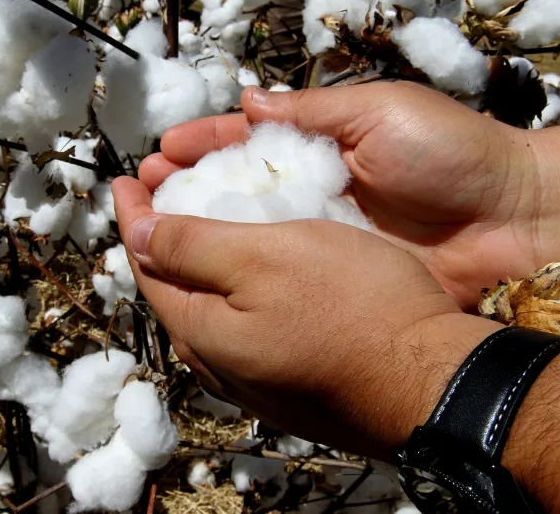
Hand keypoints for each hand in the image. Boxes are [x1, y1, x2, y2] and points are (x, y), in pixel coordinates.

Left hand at [112, 175, 500, 459]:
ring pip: (211, 309)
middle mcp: (219, 364)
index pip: (148, 264)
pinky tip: (258, 270)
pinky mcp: (295, 381)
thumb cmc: (352, 306)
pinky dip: (237, 287)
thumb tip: (137, 237)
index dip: (134, 215)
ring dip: (201, 262)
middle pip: (176, 290)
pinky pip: (246, 326)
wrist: (433, 381)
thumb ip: (192, 248)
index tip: (126, 178)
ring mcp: (259, 379)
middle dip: (163, 237)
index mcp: (201, 330)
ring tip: (206, 223)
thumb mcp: (263, 257)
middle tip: (163, 193)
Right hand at [139, 82, 559, 306]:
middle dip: (188, 185)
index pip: (247, 139)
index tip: (162, 150)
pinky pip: (280, 268)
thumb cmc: (447, 153)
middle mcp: (312, 187)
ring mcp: (320, 232)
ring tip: (155, 228)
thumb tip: (248, 100)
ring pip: (250, 229)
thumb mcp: (377, 112)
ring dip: (204, 226)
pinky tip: (207, 267)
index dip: (203, 142)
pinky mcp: (334, 271)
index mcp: (320, 143)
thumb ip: (310, 111)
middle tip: (144, 190)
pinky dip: (243, 266)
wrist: (508, 220)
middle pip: (237, 185)